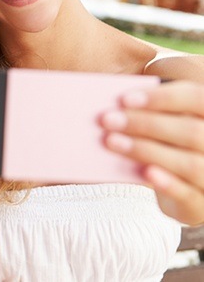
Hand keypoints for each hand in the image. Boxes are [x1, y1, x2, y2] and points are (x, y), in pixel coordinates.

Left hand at [98, 80, 203, 224]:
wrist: (185, 186)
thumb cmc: (171, 143)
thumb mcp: (165, 122)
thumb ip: (149, 112)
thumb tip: (113, 105)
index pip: (195, 97)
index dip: (162, 97)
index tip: (124, 99)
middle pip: (190, 131)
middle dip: (145, 124)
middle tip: (107, 119)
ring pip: (188, 163)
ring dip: (145, 150)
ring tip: (110, 141)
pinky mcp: (202, 202)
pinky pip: (187, 193)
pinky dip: (165, 182)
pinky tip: (143, 172)